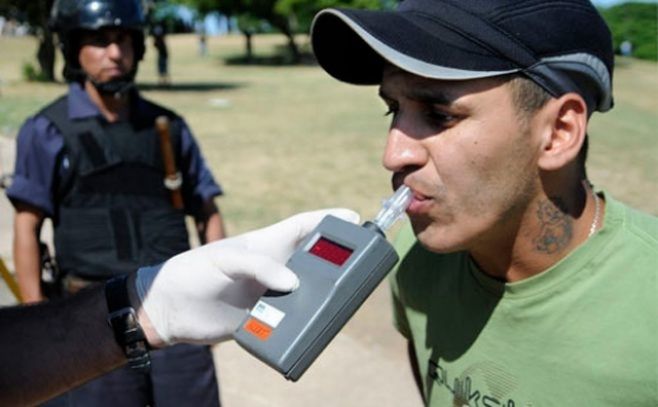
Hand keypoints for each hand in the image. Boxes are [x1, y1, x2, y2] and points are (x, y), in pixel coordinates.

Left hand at [132, 208, 359, 346]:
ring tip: (344, 296)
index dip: (329, 219)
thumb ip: (258, 266)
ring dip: (324, 293)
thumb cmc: (193, 271)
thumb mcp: (223, 260)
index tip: (354, 218)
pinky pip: (293, 319)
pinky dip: (305, 321)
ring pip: (308, 291)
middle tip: (360, 262)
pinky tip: (317, 324)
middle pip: (315, 259)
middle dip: (338, 258)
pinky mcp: (267, 318)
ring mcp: (272, 293)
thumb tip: (293, 283)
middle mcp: (275, 267)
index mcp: (267, 244)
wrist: (171, 311)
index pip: (304, 226)